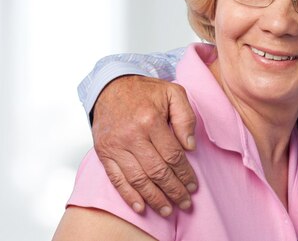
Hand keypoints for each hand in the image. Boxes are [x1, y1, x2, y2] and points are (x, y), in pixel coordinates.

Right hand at [91, 75, 197, 216]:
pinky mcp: (104, 152)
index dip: (185, 174)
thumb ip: (185, 117)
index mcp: (150, 120)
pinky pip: (116, 178)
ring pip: (138, 179)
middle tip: (185, 203)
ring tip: (168, 210)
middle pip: (157, 171)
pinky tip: (141, 207)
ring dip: (154, 198)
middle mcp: (132, 135)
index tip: (194, 186)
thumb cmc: (145, 91)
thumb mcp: (173, 93)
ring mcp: (116, 145)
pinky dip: (128, 195)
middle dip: (174, 190)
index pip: (173, 155)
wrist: (111, 86)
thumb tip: (189, 147)